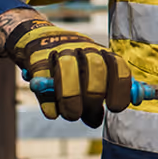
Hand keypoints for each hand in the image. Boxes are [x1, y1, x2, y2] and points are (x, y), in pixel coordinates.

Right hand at [6, 20, 132, 127]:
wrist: (39, 40)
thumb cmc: (75, 65)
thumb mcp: (96, 74)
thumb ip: (110, 89)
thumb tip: (109, 114)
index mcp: (101, 53)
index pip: (117, 65)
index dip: (119, 87)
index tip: (114, 108)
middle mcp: (83, 49)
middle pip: (95, 67)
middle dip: (94, 96)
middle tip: (92, 117)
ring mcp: (60, 52)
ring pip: (68, 68)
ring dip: (71, 97)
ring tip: (72, 116)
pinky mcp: (37, 61)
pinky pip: (43, 80)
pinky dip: (49, 101)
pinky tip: (53, 113)